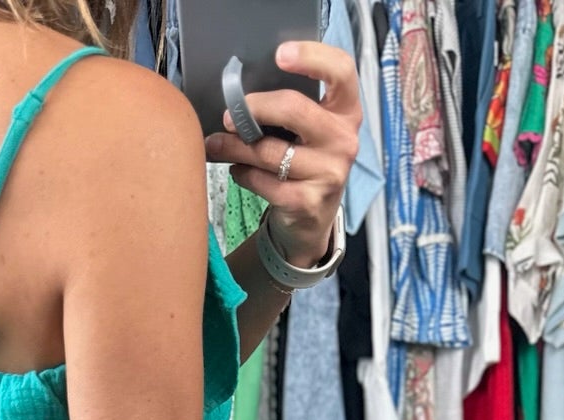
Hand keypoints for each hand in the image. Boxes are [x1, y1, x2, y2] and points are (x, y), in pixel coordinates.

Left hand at [202, 41, 359, 267]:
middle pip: (293, 108)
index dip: (311, 56)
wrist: (312, 221)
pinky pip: (263, 182)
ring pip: (269, 151)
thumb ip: (290, 108)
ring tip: (218, 144)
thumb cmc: (304, 162)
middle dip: (252, 109)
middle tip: (228, 116)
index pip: (341, 71)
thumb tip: (238, 94)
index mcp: (346, 112)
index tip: (280, 55)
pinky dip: (243, 175)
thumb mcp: (308, 131)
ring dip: (235, 147)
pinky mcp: (308, 202)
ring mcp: (329, 173)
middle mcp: (344, 140)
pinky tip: (239, 171)